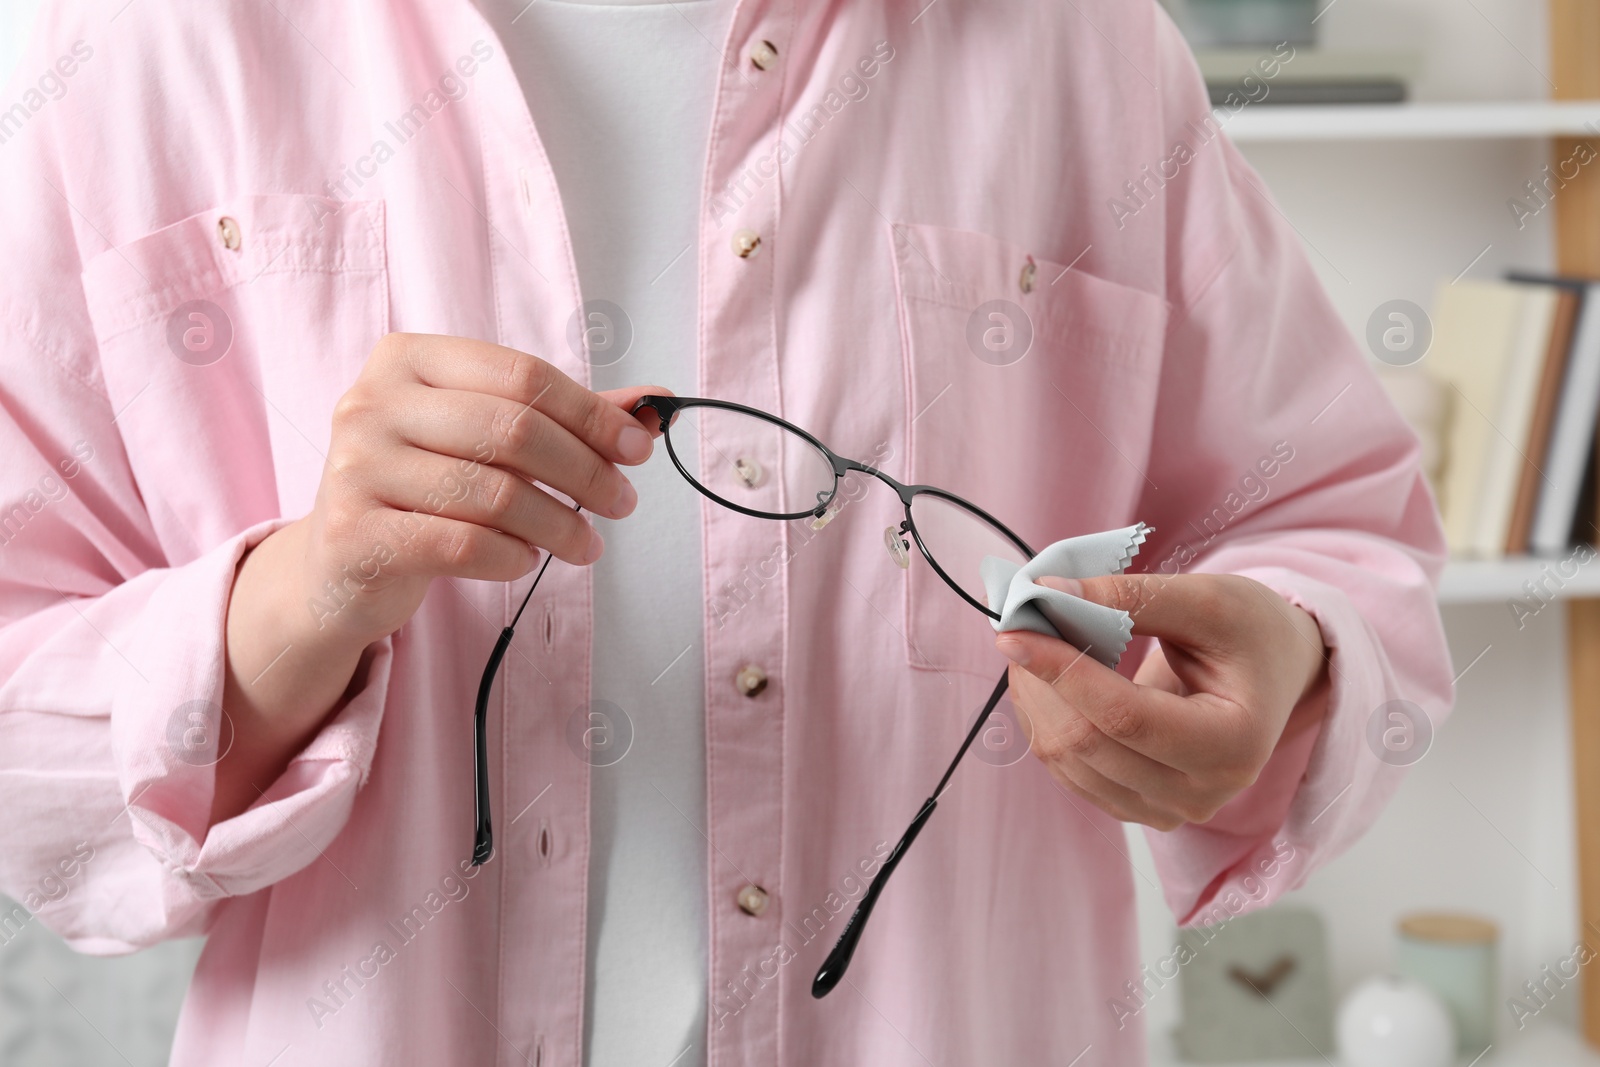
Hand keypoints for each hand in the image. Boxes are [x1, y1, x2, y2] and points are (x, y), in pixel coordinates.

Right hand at [284, 332, 664, 645]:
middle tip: (622, 502)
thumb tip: (650, 406)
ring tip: (586, 545)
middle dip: (585, 471)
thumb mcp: (484, 441)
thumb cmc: (424, 490)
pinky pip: (462, 545)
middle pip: (512, 430)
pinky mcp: (355, 535)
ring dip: (559, 525)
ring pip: (494, 493)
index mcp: (407, 359)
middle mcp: (372, 404)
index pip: (522, 375)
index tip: (638, 447)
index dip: (591, 413)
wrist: (339, 565)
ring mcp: (356, 468)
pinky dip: (512, 557)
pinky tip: (527, 560)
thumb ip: (560, 419)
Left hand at [994, 573, 1328, 830]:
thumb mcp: (1209, 598)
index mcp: (1234, 744)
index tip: (1015, 628)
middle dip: (1040, 680)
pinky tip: (1046, 680)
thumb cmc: (1251, 631)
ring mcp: (1167, 810)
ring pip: (1067, 761)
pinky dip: (1045, 720)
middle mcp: (1202, 793)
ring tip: (1035, 645)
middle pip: (1088, 744)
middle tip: (1020, 625)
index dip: (1063, 670)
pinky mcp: (1137, 807)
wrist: (1274, 672)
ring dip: (1035, 698)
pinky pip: (1068, 770)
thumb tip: (1050, 594)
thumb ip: (1132, 595)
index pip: (1125, 716)